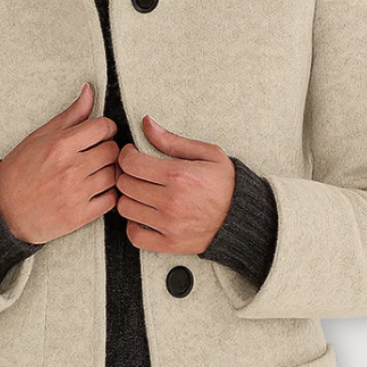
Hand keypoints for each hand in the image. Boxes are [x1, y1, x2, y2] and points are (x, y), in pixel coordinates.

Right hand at [0, 83, 119, 243]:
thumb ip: (70, 116)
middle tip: (97, 154)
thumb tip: (90, 90)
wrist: (3, 210)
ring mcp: (76, 194)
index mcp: (59, 145)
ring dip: (109, 172)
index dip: (105, 129)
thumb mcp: (39, 137)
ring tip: (95, 173)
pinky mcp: (80, 216)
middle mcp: (70, 168)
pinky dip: (108, 195)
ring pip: (114, 175)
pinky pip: (111, 201)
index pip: (103, 127)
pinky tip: (95, 191)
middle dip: (107, 150)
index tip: (99, 134)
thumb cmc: (20, 171)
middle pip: (112, 151)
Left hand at [114, 115, 234, 253]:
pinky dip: (133, 226)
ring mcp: (169, 224)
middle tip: (136, 173)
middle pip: (124, 184)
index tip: (131, 155)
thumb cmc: (226, 185)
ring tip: (140, 193)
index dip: (126, 155)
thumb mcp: (207, 154)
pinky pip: (135, 236)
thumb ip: (173, 140)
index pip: (130, 163)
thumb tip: (147, 124)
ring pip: (125, 208)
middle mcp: (171, 201)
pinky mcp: (169, 243)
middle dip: (126, 174)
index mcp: (178, 175)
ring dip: (129, 198)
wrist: (242, 218)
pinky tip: (143, 216)